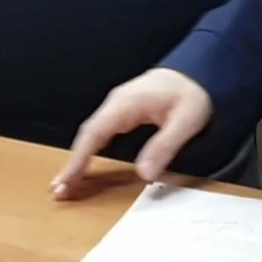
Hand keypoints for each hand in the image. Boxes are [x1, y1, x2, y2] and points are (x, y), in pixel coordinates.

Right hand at [51, 68, 211, 198]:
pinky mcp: (124, 111)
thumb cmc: (194, 92)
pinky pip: (100, 132)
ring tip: (67, 184)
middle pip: (87, 135)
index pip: (95, 133)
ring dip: (78, 158)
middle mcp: (117, 103)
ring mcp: (118, 105)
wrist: (201, 69)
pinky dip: (89, 150)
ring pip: (91, 134)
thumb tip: (144, 174)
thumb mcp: (187, 121)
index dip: (79, 159)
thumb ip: (165, 146)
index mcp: (127, 103)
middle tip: (60, 191)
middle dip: (72, 163)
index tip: (67, 181)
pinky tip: (85, 164)